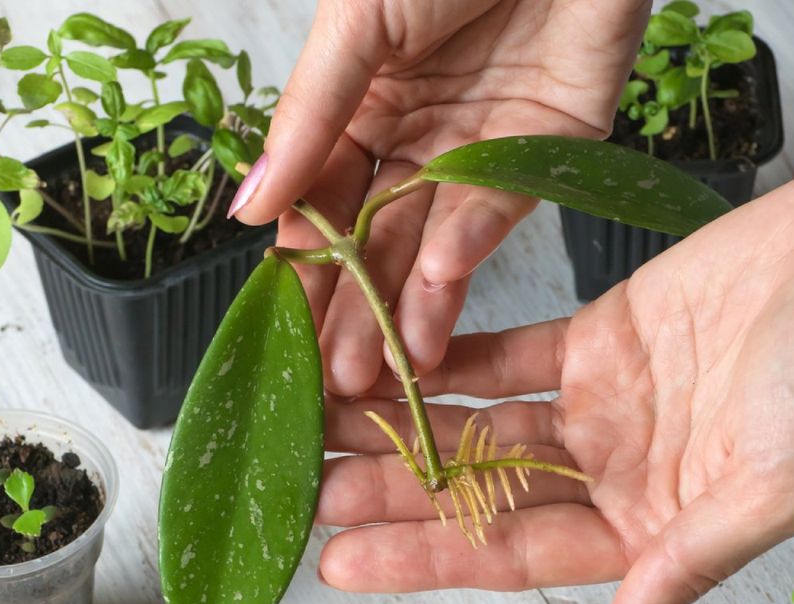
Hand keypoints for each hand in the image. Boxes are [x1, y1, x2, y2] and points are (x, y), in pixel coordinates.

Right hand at [230, 0, 650, 395]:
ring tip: (383, 371)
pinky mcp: (545, 149)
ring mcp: (480, 147)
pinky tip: (431, 291)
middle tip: (330, 379)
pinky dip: (465, 247)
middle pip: (375, 237)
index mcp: (360, 103)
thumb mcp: (354, 24)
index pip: (321, 202)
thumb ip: (309, 119)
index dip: (302, 262)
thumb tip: (248, 207)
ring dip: (407, 305)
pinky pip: (498, 209)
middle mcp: (417, 135)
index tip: (281, 324)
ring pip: (433, 240)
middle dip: (352, 307)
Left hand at [310, 159, 793, 603]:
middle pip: (480, 492)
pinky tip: (392, 357)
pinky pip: (508, 352)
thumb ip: (688, 565)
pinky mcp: (600, 336)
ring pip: (481, 424)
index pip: (514, 554)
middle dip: (393, 493)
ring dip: (405, 424)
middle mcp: (615, 474)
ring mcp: (602, 406)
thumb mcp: (776, 486)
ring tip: (325, 424)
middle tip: (307, 489)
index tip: (344, 561)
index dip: (426, 558)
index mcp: (653, 528)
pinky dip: (451, 356)